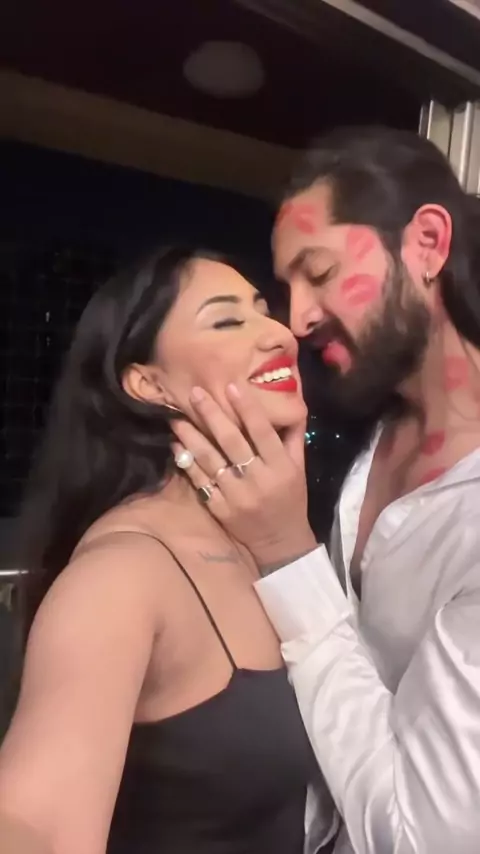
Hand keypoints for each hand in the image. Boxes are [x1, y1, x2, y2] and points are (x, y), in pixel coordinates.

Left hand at [171, 383, 316, 569]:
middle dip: (212, 415)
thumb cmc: (291, 499)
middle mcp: (258, 479)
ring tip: (176, 417)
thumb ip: (292, 437)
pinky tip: (176, 446)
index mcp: (281, 467)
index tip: (231, 386)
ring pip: (210, 460)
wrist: (279, 543)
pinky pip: (200, 481)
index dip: (247, 408)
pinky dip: (187, 463)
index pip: (262, 431)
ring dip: (191, 436)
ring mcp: (237, 496)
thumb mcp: (299, 468)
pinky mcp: (220, 509)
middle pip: (232, 441)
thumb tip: (291, 402)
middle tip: (195, 392)